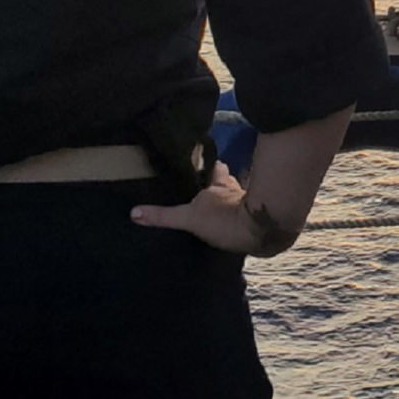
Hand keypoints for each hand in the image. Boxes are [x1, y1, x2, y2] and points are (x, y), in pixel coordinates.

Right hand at [130, 163, 301, 257]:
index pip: (216, 168)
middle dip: (220, 186)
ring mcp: (252, 204)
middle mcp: (238, 189)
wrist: (264, 232)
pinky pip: (251, 215)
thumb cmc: (225, 218)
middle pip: (229, 182)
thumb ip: (164, 216)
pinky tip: (237, 228)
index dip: (210, 167)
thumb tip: (134, 213)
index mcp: (221, 183)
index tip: (201, 166)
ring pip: (241, 198)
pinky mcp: (262, 220)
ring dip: (232, 202)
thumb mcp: (190, 218)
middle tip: (207, 192)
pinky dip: (244, 219)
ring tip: (220, 211)